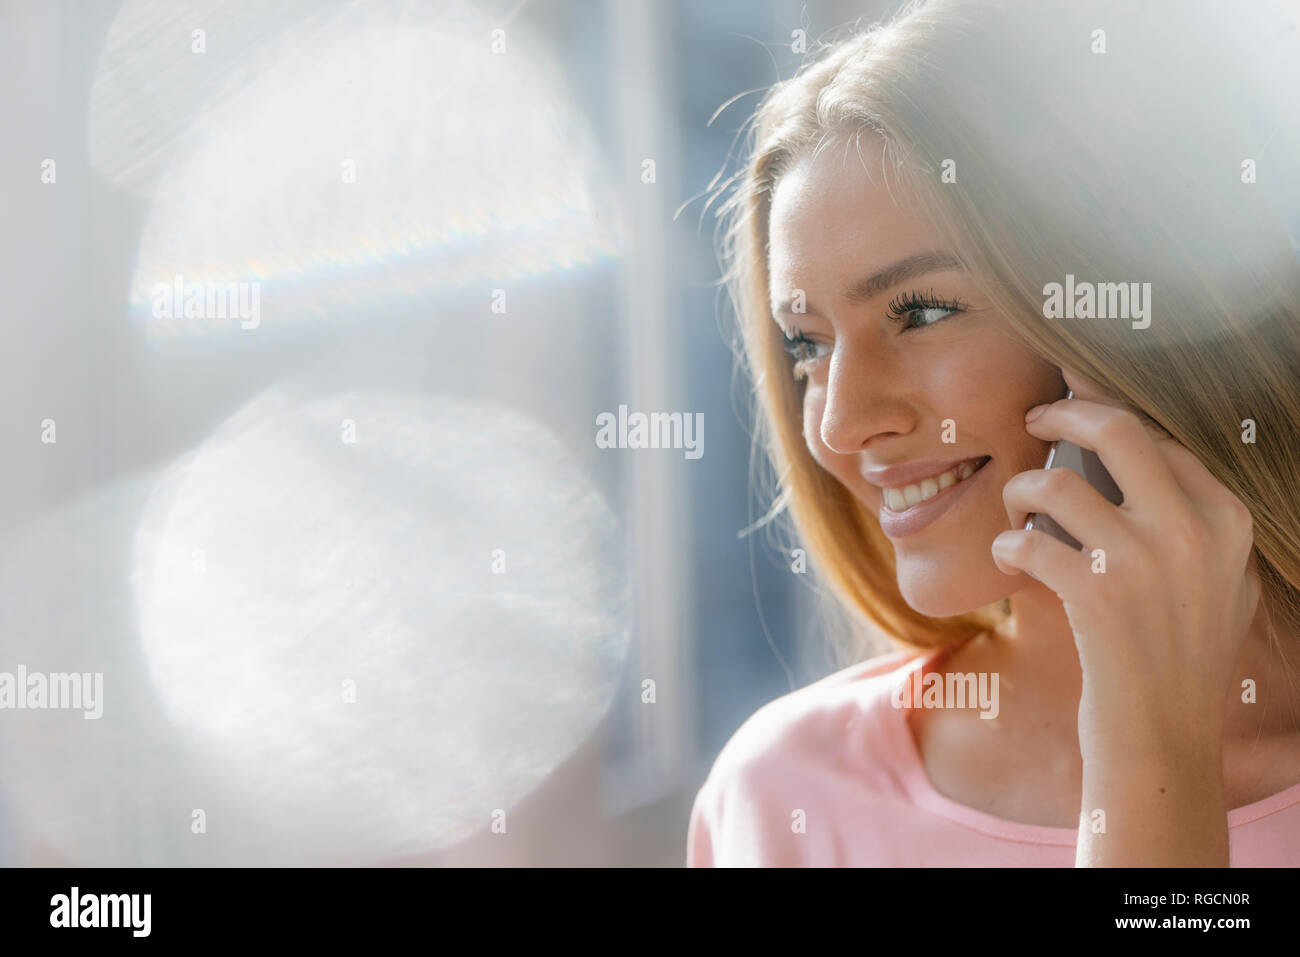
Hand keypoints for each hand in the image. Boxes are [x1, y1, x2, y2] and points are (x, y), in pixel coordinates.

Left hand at [990, 369, 1259, 760]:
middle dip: (1063, 411)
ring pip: (1056, 483)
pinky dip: (1006, 545)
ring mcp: (1145, 561)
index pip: (1157, 436)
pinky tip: (1009, 559)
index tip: (1072, 399)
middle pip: (1117, 428)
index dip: (1104, 408)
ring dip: (1020, 491)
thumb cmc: (1176, 654)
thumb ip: (1189, 519)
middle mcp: (1194, 530)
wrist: (1161, 733)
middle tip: (1034, 417)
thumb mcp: (1215, 579)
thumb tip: (1137, 448)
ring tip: (1016, 514)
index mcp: (1226, 518)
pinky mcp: (1095, 595)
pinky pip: (1027, 539)